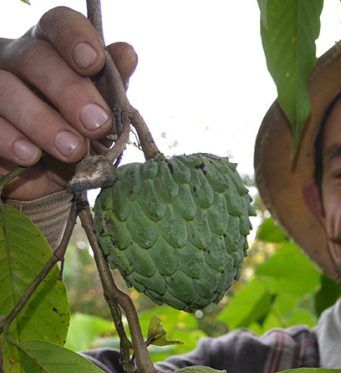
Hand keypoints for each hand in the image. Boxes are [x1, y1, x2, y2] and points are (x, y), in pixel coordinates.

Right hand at [0, 6, 136, 199]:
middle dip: (70, 91)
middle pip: (34, 57)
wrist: (50, 178)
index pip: (58, 25)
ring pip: (6, 89)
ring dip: (42, 122)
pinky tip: (31, 155)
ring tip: (72, 150)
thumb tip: (127, 54)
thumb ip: (112, 87)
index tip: (93, 62)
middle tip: (97, 125)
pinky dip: (9, 139)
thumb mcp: (102, 113)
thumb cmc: (80, 135)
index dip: (74, 38)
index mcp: (52, 50)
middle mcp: (17, 61)